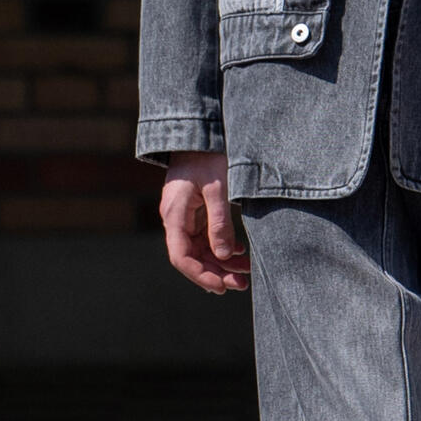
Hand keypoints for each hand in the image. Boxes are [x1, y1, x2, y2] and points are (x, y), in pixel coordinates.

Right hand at [160, 152, 249, 294]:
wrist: (199, 133)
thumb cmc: (207, 156)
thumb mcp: (218, 187)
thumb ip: (220, 222)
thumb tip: (224, 255)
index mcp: (174, 214)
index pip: (181, 257)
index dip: (201, 275)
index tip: (222, 287)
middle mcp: (176, 219)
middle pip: (192, 257)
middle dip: (216, 272)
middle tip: (242, 284)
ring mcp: (185, 216)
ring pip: (201, 249)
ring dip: (222, 262)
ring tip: (246, 272)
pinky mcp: (195, 211)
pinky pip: (205, 236)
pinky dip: (222, 246)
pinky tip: (240, 251)